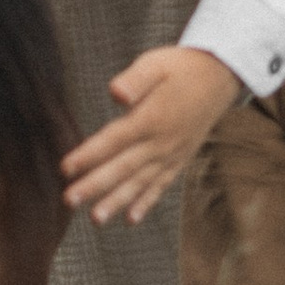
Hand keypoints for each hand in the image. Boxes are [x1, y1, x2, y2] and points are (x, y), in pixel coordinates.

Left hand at [60, 46, 244, 225]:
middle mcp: (161, 141)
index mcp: (152, 117)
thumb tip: (115, 93)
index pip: (114, 139)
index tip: (65, 168)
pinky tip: (131, 219)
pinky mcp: (179, 160)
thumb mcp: (156, 64)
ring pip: (140, 182)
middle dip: (94, 185)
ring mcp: (171, 154)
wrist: (218, 78)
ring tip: (95, 219)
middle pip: (123, 167)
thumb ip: (135, 80)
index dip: (89, 154)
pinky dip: (146, 203)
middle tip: (69, 200)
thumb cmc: (180, 68)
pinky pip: (161, 185)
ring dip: (116, 201)